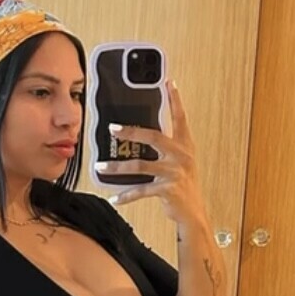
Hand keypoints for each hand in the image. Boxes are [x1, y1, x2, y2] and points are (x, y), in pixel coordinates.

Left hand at [98, 81, 205, 224]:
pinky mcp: (167, 190)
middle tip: (112, 128)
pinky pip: (141, 190)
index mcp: (185, 145)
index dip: (175, 99)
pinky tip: (115, 197)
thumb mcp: (179, 161)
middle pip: (154, 136)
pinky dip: (126, 195)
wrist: (193, 212)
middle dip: (131, 131)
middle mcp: (181, 156)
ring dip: (117, 167)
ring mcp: (175, 173)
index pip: (180, 118)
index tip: (168, 82)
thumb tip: (139, 133)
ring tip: (101, 166)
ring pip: (140, 165)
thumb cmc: (184, 185)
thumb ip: (166, 146)